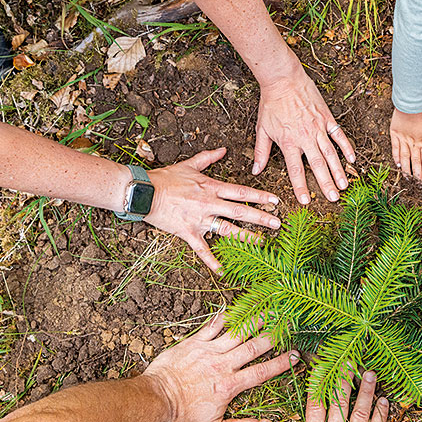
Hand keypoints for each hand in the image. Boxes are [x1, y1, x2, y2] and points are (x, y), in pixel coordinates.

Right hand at [145, 148, 280, 271]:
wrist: (144, 191)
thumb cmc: (166, 178)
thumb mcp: (189, 165)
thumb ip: (208, 158)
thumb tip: (224, 150)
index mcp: (211, 187)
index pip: (241, 192)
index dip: (260, 196)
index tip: (276, 200)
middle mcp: (209, 204)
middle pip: (240, 212)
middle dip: (261, 218)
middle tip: (278, 224)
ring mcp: (199, 219)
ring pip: (227, 230)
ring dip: (246, 237)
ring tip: (262, 243)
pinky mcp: (188, 232)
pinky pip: (202, 249)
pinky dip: (212, 261)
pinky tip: (223, 271)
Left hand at [146, 312, 298, 421]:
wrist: (154, 399)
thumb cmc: (182, 416)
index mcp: (229, 386)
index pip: (262, 372)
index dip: (281, 363)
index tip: (296, 356)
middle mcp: (222, 365)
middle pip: (254, 347)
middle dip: (273, 336)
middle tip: (288, 325)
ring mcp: (208, 351)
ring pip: (237, 333)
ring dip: (254, 321)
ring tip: (269, 311)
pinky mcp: (193, 342)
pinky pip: (212, 326)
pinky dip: (225, 316)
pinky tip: (235, 308)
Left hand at [253, 69, 354, 204]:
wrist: (283, 79)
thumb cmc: (271, 104)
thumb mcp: (262, 129)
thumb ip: (261, 152)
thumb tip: (256, 171)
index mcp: (288, 142)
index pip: (296, 170)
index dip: (301, 187)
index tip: (306, 201)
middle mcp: (305, 137)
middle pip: (318, 165)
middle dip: (326, 184)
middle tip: (334, 199)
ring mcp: (318, 128)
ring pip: (331, 153)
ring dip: (339, 170)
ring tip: (345, 185)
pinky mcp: (327, 118)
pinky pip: (339, 135)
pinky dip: (346, 147)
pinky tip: (352, 159)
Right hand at [260, 371, 388, 421]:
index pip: (315, 401)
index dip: (319, 382)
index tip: (322, 366)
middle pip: (339, 400)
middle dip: (343, 378)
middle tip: (348, 361)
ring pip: (361, 410)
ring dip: (365, 390)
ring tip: (370, 373)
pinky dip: (381, 414)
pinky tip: (384, 401)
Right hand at [390, 107, 421, 182]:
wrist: (412, 102)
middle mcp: (414, 144)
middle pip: (416, 162)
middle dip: (418, 175)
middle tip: (420, 184)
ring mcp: (404, 140)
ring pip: (405, 158)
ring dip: (407, 169)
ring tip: (408, 178)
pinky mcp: (395, 135)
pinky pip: (395, 149)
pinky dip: (397, 158)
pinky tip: (398, 165)